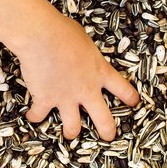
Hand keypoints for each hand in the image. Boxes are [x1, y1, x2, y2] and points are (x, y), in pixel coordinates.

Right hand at [14, 12, 139, 140]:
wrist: (42, 36)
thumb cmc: (63, 31)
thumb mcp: (85, 41)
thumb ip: (86, 53)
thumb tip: (81, 52)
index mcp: (100, 72)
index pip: (122, 88)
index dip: (130, 98)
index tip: (134, 102)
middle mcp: (86, 89)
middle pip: (104, 119)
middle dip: (107, 131)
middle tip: (108, 136)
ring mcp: (66, 98)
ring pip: (73, 127)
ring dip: (71, 132)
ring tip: (70, 134)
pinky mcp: (45, 100)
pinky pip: (39, 115)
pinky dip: (34, 116)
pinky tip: (32, 116)